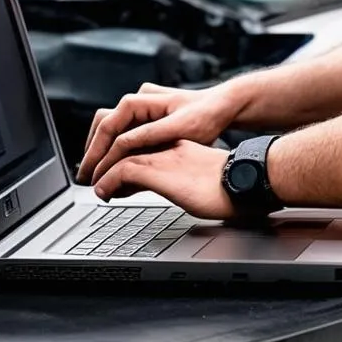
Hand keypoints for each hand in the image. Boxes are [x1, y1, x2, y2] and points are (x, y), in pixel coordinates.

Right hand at [76, 82, 242, 185]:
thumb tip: (119, 147)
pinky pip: (123, 132)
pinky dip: (115, 149)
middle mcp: (135, 101)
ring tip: (97, 174)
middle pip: (102, 127)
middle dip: (92, 153)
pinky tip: (115, 166)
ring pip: (110, 130)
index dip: (96, 154)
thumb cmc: (206, 116)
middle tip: (85, 178)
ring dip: (102, 151)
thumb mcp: (177, 129)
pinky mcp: (147, 117)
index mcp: (138, 101)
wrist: (224, 106)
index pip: (106, 129)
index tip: (90, 175)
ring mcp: (140, 108)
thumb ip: (147, 137)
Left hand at [93, 141, 234, 219]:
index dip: (124, 162)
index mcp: (179, 147)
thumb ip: (184, 178)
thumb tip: (174, 190)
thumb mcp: (201, 177)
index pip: (142, 149)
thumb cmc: (232, 185)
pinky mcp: (159, 170)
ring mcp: (162, 157)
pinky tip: (104, 193)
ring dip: (103, 172)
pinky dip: (108, 181)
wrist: (244, 181)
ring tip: (97, 188)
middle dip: (108, 163)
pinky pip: (123, 171)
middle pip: (127, 148)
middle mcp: (168, 148)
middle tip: (98, 181)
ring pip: (119, 156)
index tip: (116, 180)